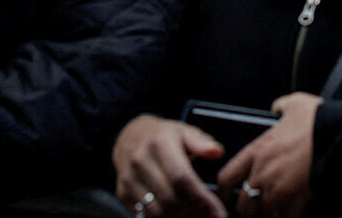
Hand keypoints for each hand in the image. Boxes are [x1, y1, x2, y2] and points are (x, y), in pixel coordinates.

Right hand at [112, 114, 227, 217]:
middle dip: (194, 212)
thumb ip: (201, 142)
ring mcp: (129, 179)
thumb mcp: (184, 131)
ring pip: (157, 212)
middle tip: (211, 217)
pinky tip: (179, 215)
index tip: (219, 212)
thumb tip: (217, 152)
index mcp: (159, 143)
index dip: (201, 198)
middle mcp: (140, 161)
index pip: (181, 178)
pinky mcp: (123, 194)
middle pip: (170, 199)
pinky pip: (146, 216)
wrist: (129, 137)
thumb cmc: (163, 136)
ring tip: (197, 216)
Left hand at [217, 93, 318, 217]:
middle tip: (256, 208)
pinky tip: (294, 210)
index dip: (224, 191)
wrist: (338, 135)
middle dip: (250, 208)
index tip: (226, 196)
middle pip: (244, 205)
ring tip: (276, 210)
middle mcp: (263, 172)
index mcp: (258, 150)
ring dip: (269, 213)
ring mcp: (278, 189)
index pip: (227, 177)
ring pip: (264, 214)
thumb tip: (277, 107)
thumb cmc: (317, 121)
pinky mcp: (296, 200)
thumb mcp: (295, 104)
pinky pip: (286, 217)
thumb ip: (281, 106)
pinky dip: (288, 215)